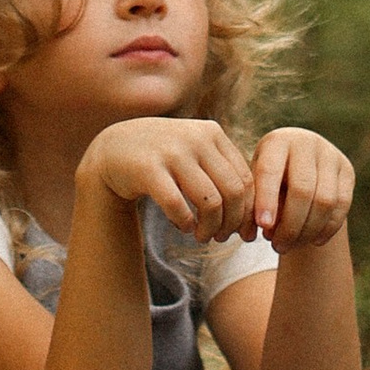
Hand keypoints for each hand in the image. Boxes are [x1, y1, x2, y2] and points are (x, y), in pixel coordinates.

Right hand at [81, 114, 256, 241]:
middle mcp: (195, 138)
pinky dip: (185, 224)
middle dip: (232, 223)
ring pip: (210, 202)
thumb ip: (223, 172)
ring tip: (202, 236)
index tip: (241, 231)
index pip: (246, 180)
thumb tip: (256, 214)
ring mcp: (171, 151)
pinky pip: (178, 207)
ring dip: (210, 228)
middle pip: (233, 193)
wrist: (113, 150)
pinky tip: (182, 227)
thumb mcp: (196, 153)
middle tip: (221, 237)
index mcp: (212, 133)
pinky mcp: (148, 169)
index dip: (248, 212)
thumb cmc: (164, 159)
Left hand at [249, 125, 355, 249]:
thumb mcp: (257, 184)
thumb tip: (267, 230)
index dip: (266, 201)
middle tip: (278, 246)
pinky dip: (328, 229)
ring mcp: (330, 155)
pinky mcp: (347, 170)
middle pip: (302, 190)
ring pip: (324, 201)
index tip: (262, 228)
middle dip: (290, 226)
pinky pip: (341, 206)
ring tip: (292, 245)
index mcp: (277, 141)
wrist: (299, 162)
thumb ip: (257, 203)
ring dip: (308, 231)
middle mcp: (306, 142)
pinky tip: (314, 241)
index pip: (270, 171)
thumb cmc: (269, 179)